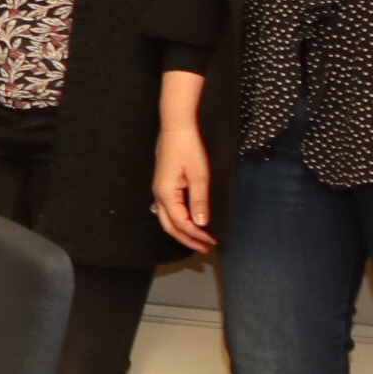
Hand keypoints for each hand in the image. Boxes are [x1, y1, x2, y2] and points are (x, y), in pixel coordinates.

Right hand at [151, 115, 215, 253]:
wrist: (177, 126)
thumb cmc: (188, 147)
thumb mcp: (199, 174)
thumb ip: (200, 201)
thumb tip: (202, 224)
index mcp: (167, 194)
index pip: (181, 224)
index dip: (197, 235)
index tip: (213, 241)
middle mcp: (159, 194)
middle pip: (170, 227)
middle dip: (188, 239)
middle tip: (205, 248)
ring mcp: (159, 190)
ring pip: (167, 219)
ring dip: (183, 231)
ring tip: (198, 238)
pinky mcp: (163, 184)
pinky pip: (168, 210)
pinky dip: (179, 220)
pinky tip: (189, 220)